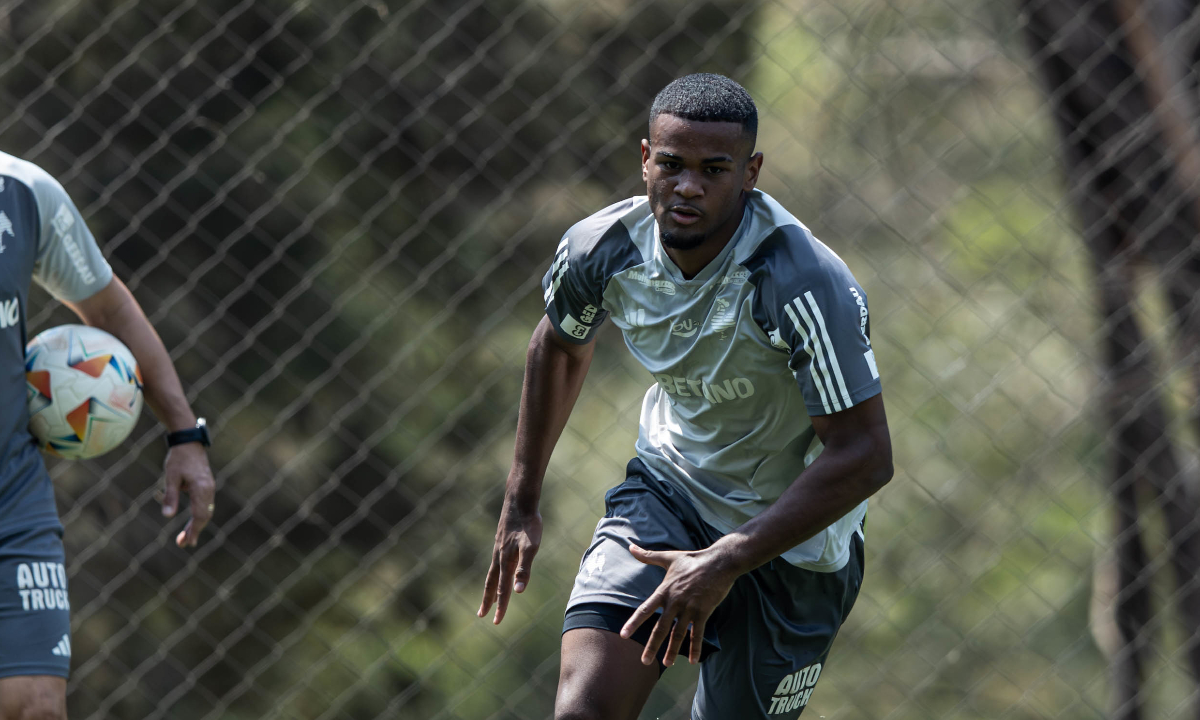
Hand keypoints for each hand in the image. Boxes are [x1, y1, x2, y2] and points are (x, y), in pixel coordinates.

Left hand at [161, 442, 215, 547]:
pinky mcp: (207, 486)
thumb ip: (170, 497)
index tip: (186, 543)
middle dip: (195, 531)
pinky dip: (199, 516)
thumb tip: (167, 516)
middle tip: (183, 544)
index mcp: (201, 488)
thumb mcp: (171, 477)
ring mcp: (210, 488)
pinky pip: (206, 505)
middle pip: (205, 516)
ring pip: (206, 511)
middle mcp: (209, 490)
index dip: (193, 530)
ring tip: (185, 537)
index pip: (200, 515)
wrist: (189, 442)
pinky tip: (192, 522)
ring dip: (197, 525)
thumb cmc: (178, 459)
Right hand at [478, 497, 542, 624]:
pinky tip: (499, 571)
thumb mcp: (531, 547)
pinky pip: (496, 562)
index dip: (501, 607)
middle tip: (482, 615)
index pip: (502, 589)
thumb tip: (518, 592)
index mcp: (506, 561)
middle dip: (488, 601)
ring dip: (491, 587)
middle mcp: (499, 556)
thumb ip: (524, 570)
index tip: (496, 622)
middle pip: (492, 583)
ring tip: (490, 597)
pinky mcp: (502, 540)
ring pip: (493, 572)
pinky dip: (495, 573)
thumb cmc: (529, 524)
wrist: (520, 500)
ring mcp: (499, 548)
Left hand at [620, 544, 737, 666]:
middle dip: (652, 646)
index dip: (634, 623)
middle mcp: (675, 602)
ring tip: (666, 664)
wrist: (719, 562)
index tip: (623, 635)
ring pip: (678, 634)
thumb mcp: (669, 557)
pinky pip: (698, 633)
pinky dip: (695, 647)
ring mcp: (689, 608)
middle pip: (660, 627)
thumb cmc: (693, 560)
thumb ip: (648, 556)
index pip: (645, 609)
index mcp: (664, 591)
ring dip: (672, 650)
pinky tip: (692, 660)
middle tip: (644, 662)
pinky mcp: (703, 612)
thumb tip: (630, 545)